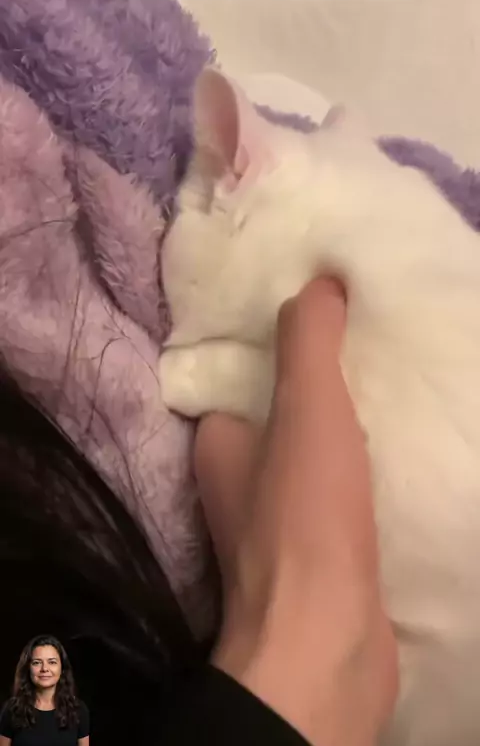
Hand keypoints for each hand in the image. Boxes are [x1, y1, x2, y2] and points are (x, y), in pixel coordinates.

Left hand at [194, 277, 397, 745]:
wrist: (325, 644)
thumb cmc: (303, 518)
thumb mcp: (306, 409)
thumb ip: (308, 341)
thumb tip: (319, 280)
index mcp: (219, 440)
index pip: (243, 371)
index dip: (281, 339)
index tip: (326, 309)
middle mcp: (239, 479)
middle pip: (283, 410)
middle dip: (324, 380)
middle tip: (370, 340)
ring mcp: (278, 522)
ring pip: (315, 453)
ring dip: (349, 427)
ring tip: (393, 385)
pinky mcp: (318, 554)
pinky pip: (340, 493)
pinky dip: (365, 470)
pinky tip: (400, 451)